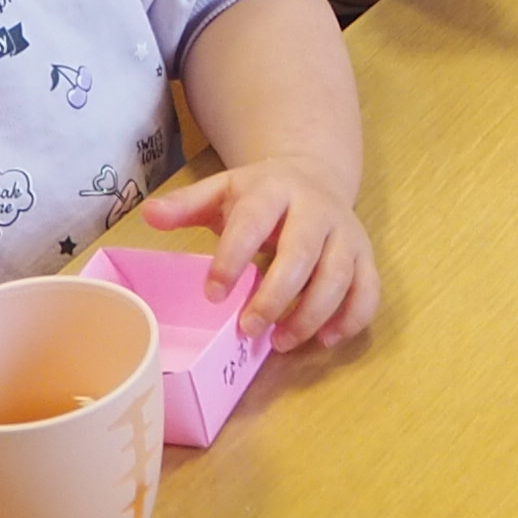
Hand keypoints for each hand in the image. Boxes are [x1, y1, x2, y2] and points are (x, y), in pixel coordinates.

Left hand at [139, 155, 379, 346]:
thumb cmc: (261, 194)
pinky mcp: (365, 256)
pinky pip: (369, 290)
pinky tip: (325, 340)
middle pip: (302, 253)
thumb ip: (187, 205)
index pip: (252, 223)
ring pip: (339, 276)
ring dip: (311, 314)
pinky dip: (352, 318)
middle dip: (276, 296)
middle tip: (248, 329)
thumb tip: (149, 215)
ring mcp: (346, 233)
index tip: (212, 293)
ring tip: (280, 343)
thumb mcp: (223, 190)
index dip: (232, 259)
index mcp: (275, 190)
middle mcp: (317, 209)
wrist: (316, 174)